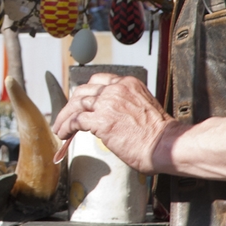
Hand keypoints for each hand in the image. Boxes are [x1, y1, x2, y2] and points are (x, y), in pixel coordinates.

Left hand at [52, 73, 177, 173]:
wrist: (166, 145)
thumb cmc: (159, 135)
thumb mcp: (142, 108)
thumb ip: (124, 106)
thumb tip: (109, 117)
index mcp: (128, 84)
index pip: (98, 80)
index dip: (85, 92)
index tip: (79, 102)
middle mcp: (116, 89)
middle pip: (83, 91)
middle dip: (71, 104)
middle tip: (64, 116)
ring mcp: (107, 103)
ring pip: (76, 104)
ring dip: (64, 117)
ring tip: (59, 128)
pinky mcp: (101, 120)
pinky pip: (75, 121)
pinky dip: (66, 127)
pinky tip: (64, 134)